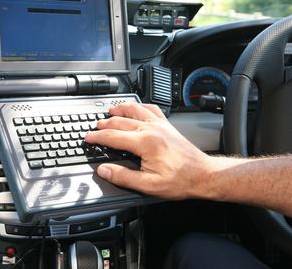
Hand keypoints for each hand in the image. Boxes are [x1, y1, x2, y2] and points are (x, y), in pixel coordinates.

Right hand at [85, 102, 214, 199]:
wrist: (203, 175)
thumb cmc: (180, 181)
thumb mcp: (148, 185)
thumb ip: (123, 177)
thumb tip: (104, 170)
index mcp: (144, 143)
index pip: (113, 136)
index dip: (97, 137)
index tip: (88, 138)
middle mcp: (151, 129)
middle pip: (121, 121)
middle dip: (105, 123)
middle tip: (95, 126)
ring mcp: (160, 125)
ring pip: (136, 110)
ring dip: (121, 109)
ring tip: (111, 110)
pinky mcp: (168, 126)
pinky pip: (152, 109)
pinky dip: (141, 106)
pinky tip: (137, 108)